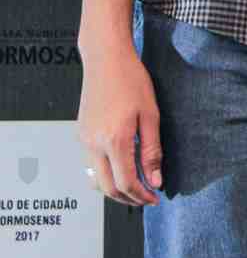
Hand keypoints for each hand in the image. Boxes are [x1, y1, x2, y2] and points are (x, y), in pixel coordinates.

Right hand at [77, 43, 162, 206]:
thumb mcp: (150, 114)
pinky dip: (107, 172)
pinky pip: (92, 163)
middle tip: (146, 198)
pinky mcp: (81, 134)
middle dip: (128, 199)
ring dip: (116, 188)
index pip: (126, 183)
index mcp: (114, 140)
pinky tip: (123, 164)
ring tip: (136, 184)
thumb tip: (155, 181)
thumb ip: (152, 150)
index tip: (155, 198)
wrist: (106, 58)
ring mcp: (84, 140)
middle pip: (108, 188)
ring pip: (97, 179)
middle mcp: (94, 145)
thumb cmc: (131, 80)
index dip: (141, 196)